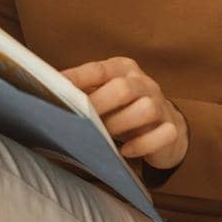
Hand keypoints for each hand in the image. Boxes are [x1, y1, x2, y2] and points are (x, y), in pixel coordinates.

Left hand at [62, 57, 188, 169]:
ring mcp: (161, 105)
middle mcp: (144, 83)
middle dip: (100, 104)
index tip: (56, 88)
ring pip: (146, 109)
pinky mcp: (171, 128)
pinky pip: (163, 134)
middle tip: (80, 121)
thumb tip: (49, 95)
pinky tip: (125, 152)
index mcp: (123, 69)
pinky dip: (142, 144)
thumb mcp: (105, 95)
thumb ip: (85, 91)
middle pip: (125, 88)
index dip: (78, 78)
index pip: (99, 69)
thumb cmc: (124, 110)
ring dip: (121, 124)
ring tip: (103, 137)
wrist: (165, 125)